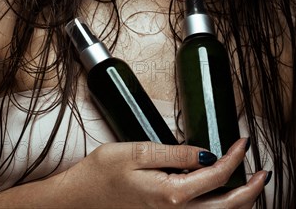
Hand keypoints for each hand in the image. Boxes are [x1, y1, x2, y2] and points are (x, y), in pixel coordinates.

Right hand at [52, 138, 267, 207]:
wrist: (78, 202)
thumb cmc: (100, 175)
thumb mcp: (135, 153)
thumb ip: (172, 153)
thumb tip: (204, 152)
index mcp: (170, 195)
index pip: (215, 175)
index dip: (234, 158)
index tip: (242, 141)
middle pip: (226, 208)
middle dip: (249, 190)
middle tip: (263, 172)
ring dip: (238, 202)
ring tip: (249, 184)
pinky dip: (218, 208)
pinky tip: (220, 196)